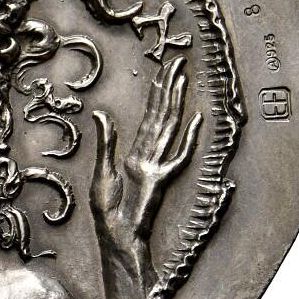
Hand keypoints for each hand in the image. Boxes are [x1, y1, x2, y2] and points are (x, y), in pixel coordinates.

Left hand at [90, 56, 203, 239]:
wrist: (117, 237)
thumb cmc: (109, 211)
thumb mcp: (101, 172)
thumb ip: (106, 143)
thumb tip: (100, 114)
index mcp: (136, 150)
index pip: (150, 113)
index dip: (158, 90)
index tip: (165, 68)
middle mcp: (150, 153)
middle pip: (163, 113)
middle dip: (170, 86)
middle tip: (178, 61)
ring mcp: (158, 164)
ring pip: (169, 126)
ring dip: (177, 101)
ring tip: (183, 77)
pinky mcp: (162, 179)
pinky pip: (179, 155)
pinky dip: (189, 138)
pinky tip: (197, 119)